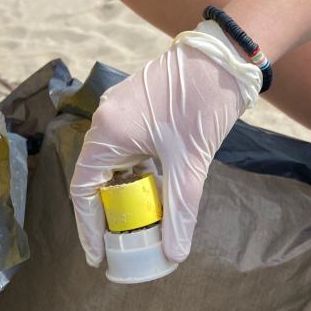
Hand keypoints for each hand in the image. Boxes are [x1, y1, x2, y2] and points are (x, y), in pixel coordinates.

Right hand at [69, 23, 261, 265]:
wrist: (227, 55)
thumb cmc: (204, 102)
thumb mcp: (190, 164)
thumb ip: (180, 212)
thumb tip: (174, 254)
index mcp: (108, 132)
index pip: (83, 190)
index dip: (88, 227)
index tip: (97, 255)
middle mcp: (105, 120)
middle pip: (94, 179)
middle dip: (106, 215)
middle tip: (118, 245)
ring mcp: (118, 111)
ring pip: (111, 165)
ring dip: (122, 194)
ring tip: (135, 224)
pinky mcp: (135, 107)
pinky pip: (124, 149)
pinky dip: (134, 174)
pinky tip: (150, 193)